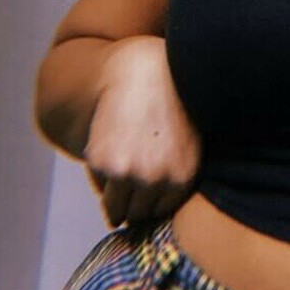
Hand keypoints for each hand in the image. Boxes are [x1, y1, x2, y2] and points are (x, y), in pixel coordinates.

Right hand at [84, 35, 199, 226]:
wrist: (143, 76)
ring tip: (118, 187)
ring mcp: (128, 173)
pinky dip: (101, 181)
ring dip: (115, 203)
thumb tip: (152, 212)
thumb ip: (176, 178)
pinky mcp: (103, 163)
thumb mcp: (189, 145)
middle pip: (138, 213)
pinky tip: (110, 161)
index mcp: (182, 178)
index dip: (151, 204)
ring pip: (117, 208)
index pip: (161, 211)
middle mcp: (156, 180)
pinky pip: (100, 186)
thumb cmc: (170, 108)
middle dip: (133, 206)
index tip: (144, 199)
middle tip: (128, 196)